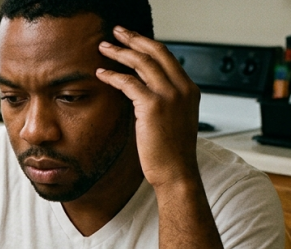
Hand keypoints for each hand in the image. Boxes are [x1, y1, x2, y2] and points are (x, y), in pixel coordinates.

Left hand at [95, 27, 200, 190]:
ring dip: (120, 52)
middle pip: (155, 51)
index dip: (147, 45)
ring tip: (103, 47)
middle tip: (116, 32)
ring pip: (141, 62)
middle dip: (133, 38)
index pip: (167, 57)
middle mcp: (182, 88)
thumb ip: (165, 101)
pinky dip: (112, 75)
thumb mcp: (175, 120)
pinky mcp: (153, 106)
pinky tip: (101, 73)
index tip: (132, 39)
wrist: (176, 173)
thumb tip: (144, 90)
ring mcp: (169, 96)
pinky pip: (128, 82)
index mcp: (189, 89)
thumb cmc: (172, 152)